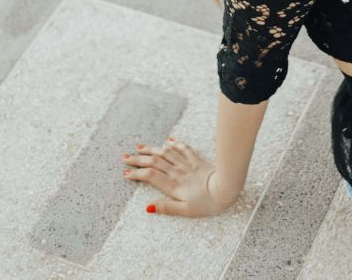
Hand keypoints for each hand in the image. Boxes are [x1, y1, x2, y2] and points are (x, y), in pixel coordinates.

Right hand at [120, 137, 238, 216]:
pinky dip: (175, 144)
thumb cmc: (208, 203)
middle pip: (154, 162)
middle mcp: (178, 172)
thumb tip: (148, 207)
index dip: (137, 173)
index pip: (150, 176)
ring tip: (140, 146)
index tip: (125, 172)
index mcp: (174, 186)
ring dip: (152, 149)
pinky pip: (184, 149)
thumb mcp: (186, 211)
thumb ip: (167, 208)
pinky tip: (168, 141)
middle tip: (125, 157)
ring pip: (166, 153)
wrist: (227, 187)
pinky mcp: (197, 160)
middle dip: (138, 158)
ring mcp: (187, 164)